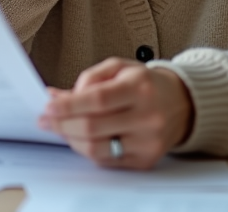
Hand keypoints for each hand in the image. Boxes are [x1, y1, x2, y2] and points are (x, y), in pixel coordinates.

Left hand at [37, 57, 194, 170]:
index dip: (69, 105)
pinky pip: (106, 160)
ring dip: (71, 139)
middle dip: (62, 124)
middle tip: (46, 119)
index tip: (49, 106)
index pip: (98, 100)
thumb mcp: (120, 67)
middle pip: (93, 127)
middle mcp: (147, 116)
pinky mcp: (145, 160)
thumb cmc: (146, 84)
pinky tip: (81, 137)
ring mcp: (147, 141)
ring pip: (97, 148)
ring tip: (62, 128)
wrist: (181, 103)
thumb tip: (58, 97)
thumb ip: (89, 78)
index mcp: (140, 87)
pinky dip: (87, 149)